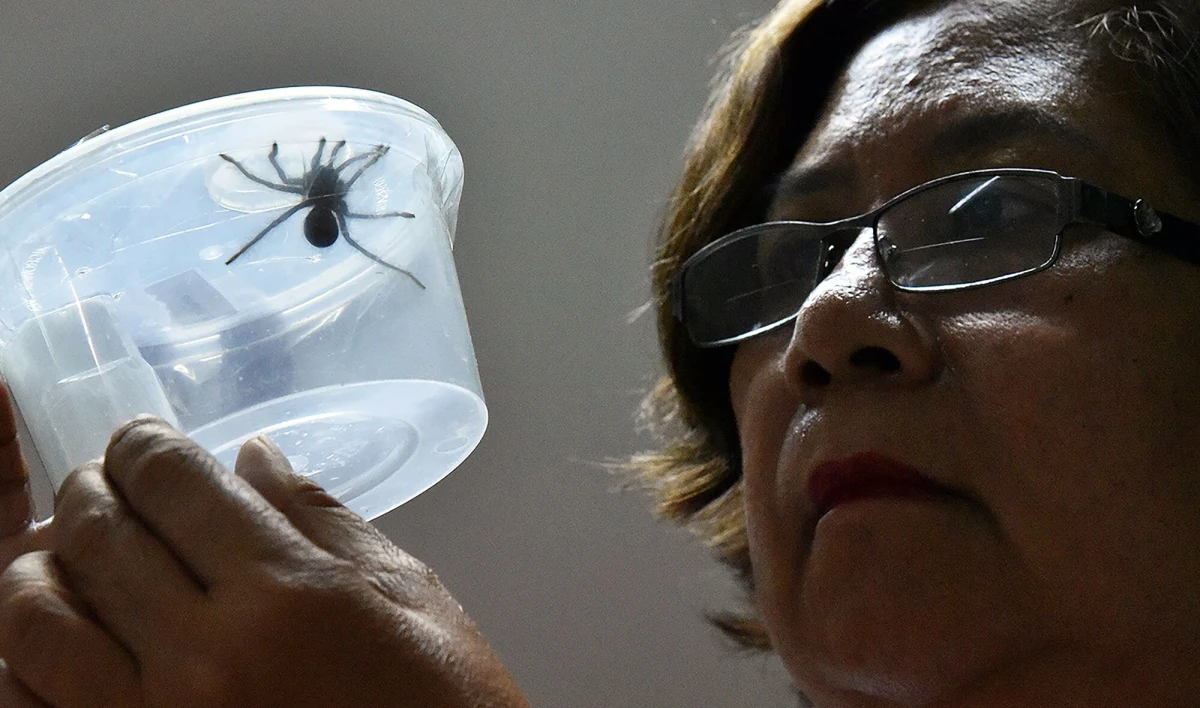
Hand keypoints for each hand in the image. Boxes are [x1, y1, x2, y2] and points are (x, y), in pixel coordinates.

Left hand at [0, 417, 527, 707]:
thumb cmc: (443, 706)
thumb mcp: (409, 598)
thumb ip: (322, 521)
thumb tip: (253, 458)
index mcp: (287, 596)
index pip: (172, 484)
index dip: (144, 445)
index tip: (143, 440)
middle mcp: (206, 659)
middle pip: (96, 537)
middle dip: (89, 490)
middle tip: (102, 483)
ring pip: (35, 622)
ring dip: (39, 571)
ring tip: (67, 557)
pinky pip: (31, 707)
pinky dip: (24, 662)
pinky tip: (61, 639)